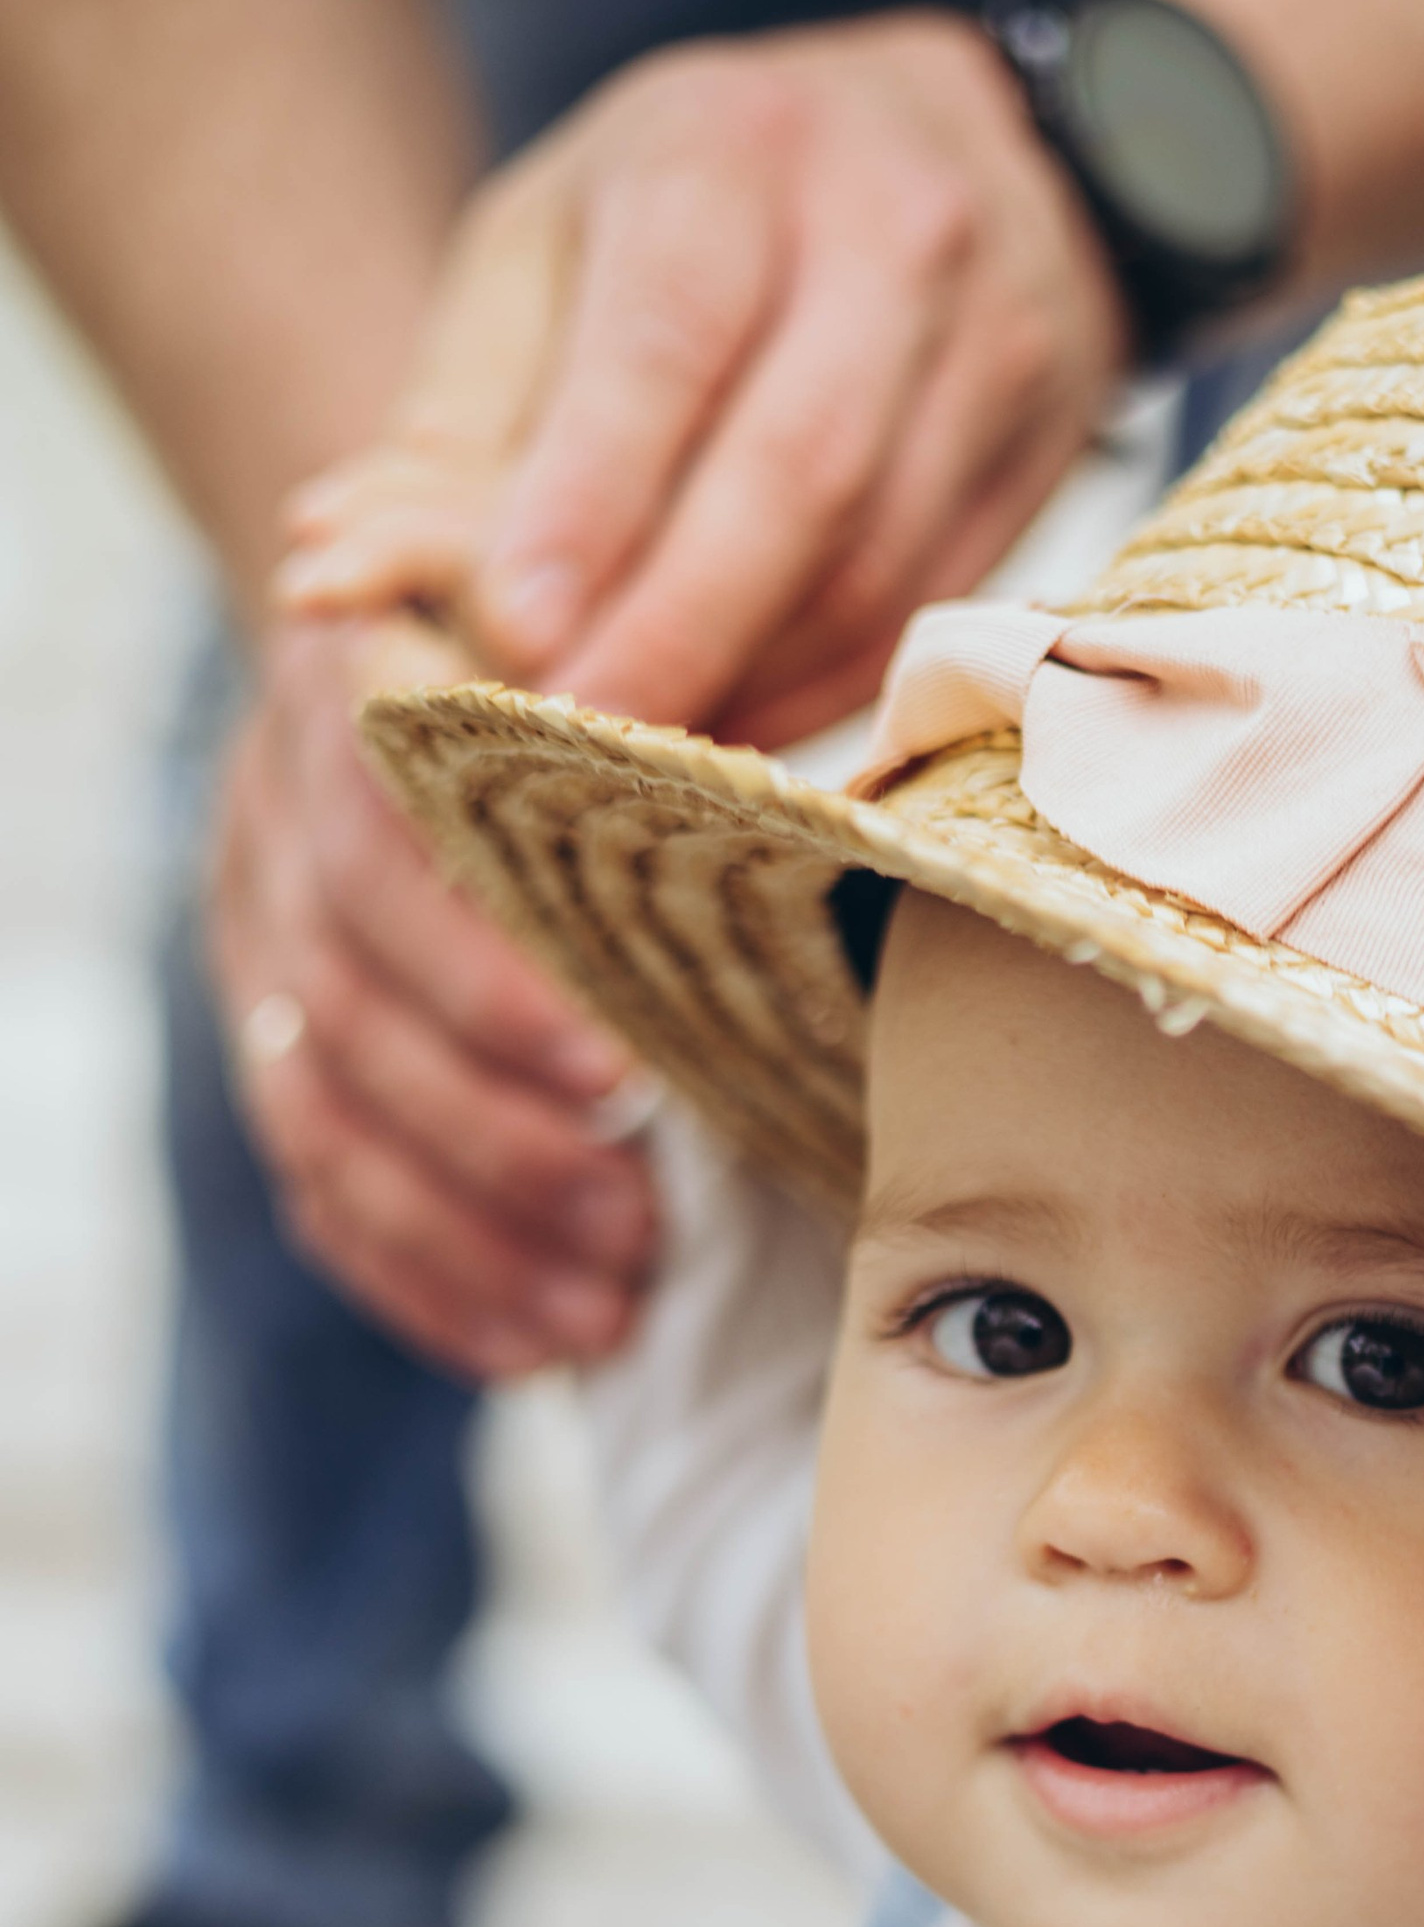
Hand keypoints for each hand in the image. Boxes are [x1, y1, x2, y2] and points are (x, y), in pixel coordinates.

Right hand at [207, 612, 657, 1376]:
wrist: (453, 621)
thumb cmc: (583, 618)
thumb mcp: (610, 577)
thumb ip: (628, 636)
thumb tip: (660, 720)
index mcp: (347, 697)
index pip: (378, 850)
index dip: (482, 970)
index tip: (611, 1068)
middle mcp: (272, 824)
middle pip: (349, 1010)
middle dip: (497, 1139)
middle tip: (639, 1223)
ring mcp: (259, 945)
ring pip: (324, 1118)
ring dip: (472, 1234)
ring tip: (612, 1311)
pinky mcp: (280, 1044)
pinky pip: (321, 1192)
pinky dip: (428, 1282)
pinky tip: (537, 1349)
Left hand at [271, 13, 1128, 750]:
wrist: (982, 151)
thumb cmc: (709, 206)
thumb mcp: (557, 241)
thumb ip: (460, 407)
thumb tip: (332, 574)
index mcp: (735, 152)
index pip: (670, 342)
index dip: (594, 501)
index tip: (513, 632)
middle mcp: (891, 238)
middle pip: (798, 473)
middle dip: (674, 629)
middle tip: (567, 742)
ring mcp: (994, 351)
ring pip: (875, 567)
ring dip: (746, 682)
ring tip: (632, 760)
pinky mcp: (1043, 463)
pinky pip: (924, 614)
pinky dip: (817, 691)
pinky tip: (731, 731)